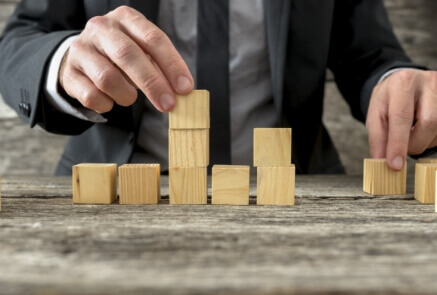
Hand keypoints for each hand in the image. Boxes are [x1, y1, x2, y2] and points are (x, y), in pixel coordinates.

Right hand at [59, 6, 192, 112]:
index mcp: (126, 18)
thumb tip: (181, 91)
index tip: (185, 87)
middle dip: (152, 83)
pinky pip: (92, 96)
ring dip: (126, 95)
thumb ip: (160, 67)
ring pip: (107, 78)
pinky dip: (107, 104)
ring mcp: (81, 49)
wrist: (83, 58)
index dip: (172, 64)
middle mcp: (101, 28)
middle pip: (128, 55)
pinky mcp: (69, 73)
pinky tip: (110, 100)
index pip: (153, 38)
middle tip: (168, 104)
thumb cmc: (122, 56)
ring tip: (130, 98)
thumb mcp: (143, 51)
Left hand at [366, 69, 436, 169]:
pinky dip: (431, 138)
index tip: (395, 165)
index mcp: (403, 84)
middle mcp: (429, 83)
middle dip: (413, 144)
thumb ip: (377, 137)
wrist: (405, 83)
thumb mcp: (376, 114)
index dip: (398, 143)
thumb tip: (380, 160)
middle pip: (428, 123)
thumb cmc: (390, 100)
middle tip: (401, 149)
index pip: (402, 116)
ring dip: (423, 142)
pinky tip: (423, 132)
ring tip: (411, 134)